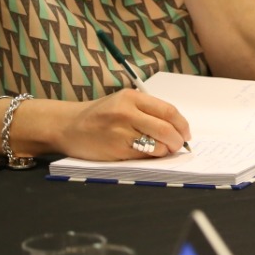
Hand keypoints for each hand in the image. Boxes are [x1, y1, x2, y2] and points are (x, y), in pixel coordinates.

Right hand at [57, 89, 192, 160]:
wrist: (67, 126)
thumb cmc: (100, 115)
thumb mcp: (123, 102)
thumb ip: (147, 111)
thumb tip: (177, 128)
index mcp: (132, 97)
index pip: (168, 110)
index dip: (182, 124)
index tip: (186, 133)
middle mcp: (126, 112)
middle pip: (166, 128)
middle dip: (178, 140)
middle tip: (180, 145)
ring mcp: (120, 131)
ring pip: (157, 144)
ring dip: (166, 150)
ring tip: (164, 150)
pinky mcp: (115, 149)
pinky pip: (143, 155)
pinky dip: (152, 156)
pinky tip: (149, 154)